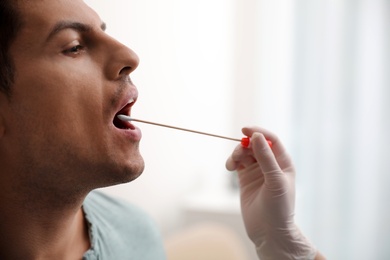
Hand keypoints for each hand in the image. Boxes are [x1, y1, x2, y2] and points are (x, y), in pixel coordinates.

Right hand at [226, 126, 316, 259]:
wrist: (269, 232)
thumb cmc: (279, 208)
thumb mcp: (275, 181)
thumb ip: (266, 158)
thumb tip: (257, 137)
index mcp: (283, 163)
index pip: (271, 140)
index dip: (259, 133)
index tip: (245, 130)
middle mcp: (270, 164)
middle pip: (255, 145)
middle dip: (244, 145)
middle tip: (238, 153)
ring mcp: (257, 171)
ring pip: (244, 153)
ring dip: (236, 153)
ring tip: (232, 163)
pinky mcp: (246, 179)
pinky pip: (237, 163)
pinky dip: (232, 161)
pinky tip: (230, 167)